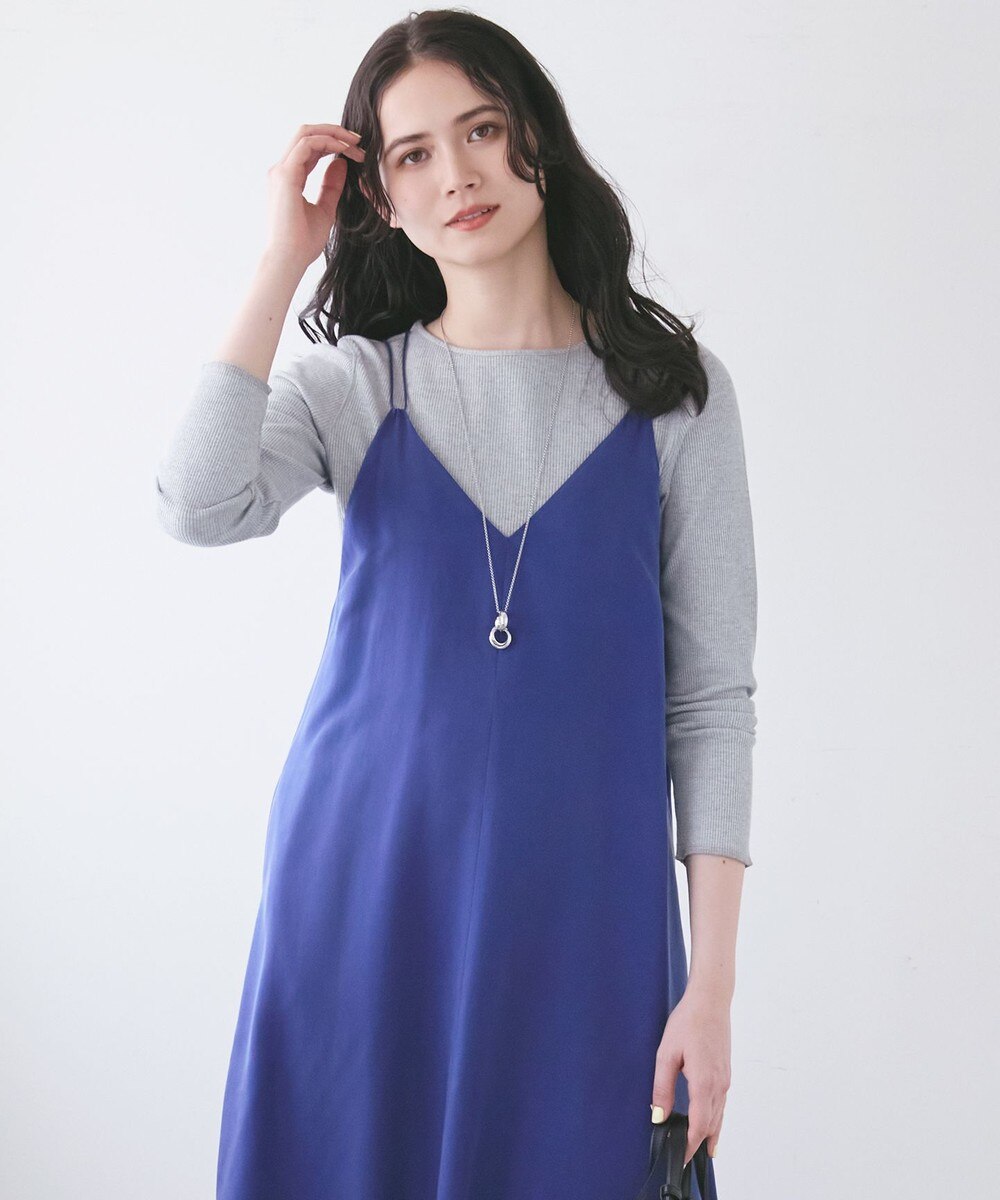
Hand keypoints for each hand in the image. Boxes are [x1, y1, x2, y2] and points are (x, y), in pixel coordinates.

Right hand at [264, 122, 365, 268]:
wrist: (289, 259)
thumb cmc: (303, 242)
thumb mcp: (325, 209)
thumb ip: (331, 186)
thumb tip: (341, 164)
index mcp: (289, 178)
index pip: (310, 148)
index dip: (333, 144)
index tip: (356, 152)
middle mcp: (282, 170)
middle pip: (307, 134)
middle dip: (335, 132)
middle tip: (359, 141)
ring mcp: (281, 171)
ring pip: (306, 133)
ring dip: (333, 134)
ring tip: (356, 144)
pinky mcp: (285, 175)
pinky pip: (307, 144)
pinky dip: (328, 142)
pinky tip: (345, 150)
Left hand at [650, 985, 730, 1165]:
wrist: (710, 1001)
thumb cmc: (688, 1023)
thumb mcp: (667, 1054)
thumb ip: (662, 1088)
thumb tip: (659, 1116)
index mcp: (704, 1083)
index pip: (699, 1125)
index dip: (690, 1145)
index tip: (681, 1158)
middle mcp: (719, 1086)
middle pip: (710, 1125)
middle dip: (699, 1144)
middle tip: (686, 1159)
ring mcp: (725, 1080)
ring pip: (718, 1116)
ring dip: (709, 1134)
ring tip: (701, 1151)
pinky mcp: (725, 1073)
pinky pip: (721, 1104)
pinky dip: (715, 1119)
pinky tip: (710, 1123)